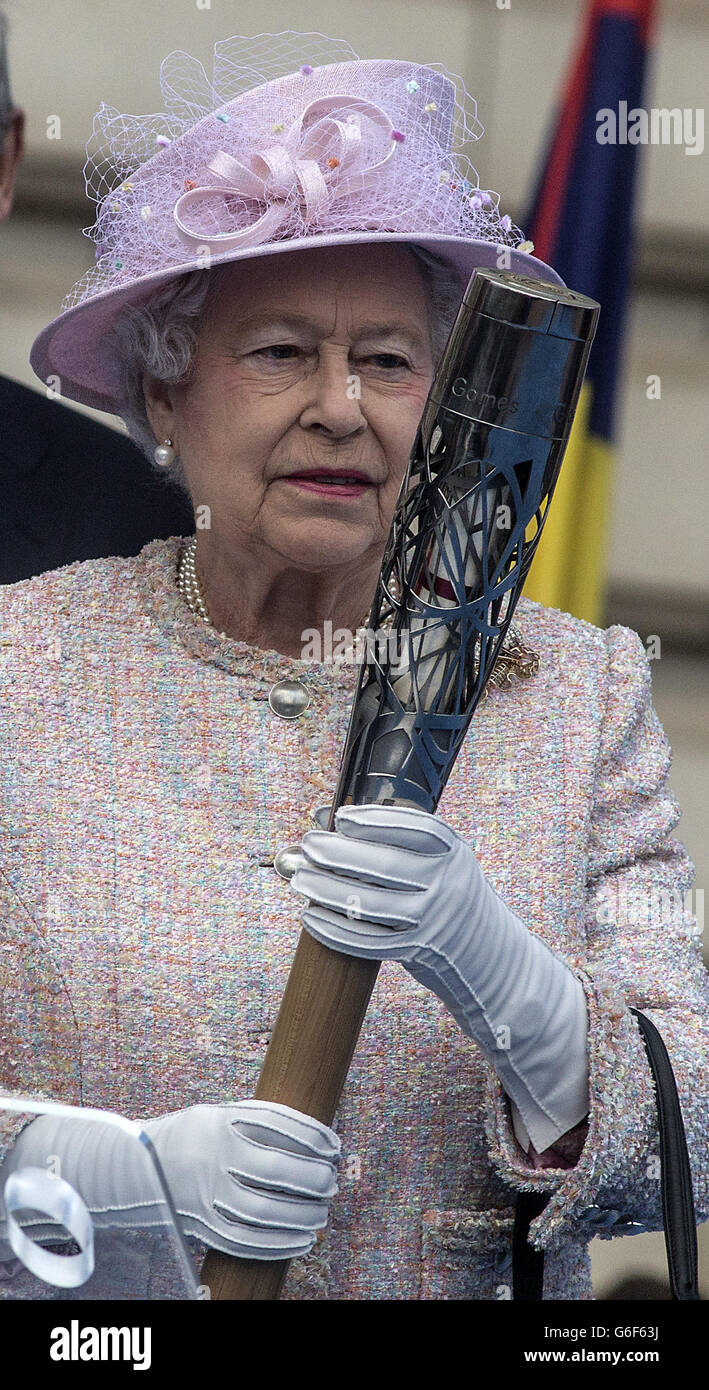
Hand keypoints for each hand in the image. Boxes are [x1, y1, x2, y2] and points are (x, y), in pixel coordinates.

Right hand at [0, 1100, 340, 1260]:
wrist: (134, 1168)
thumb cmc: (191, 1137)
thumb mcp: (218, 1115)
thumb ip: (258, 1123)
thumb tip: (315, 1140)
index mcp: (217, 1124)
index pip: (276, 1126)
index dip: (312, 1137)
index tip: (334, 1146)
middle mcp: (211, 1159)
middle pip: (274, 1171)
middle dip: (312, 1178)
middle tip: (332, 1181)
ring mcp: (205, 1196)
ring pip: (263, 1211)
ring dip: (301, 1215)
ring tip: (322, 1212)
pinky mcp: (203, 1227)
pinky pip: (247, 1242)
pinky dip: (280, 1244)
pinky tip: (302, 1239)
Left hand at [291, 803, 589, 1153]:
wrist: (493, 959)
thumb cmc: (453, 900)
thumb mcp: (442, 866)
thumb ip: (399, 846)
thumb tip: (332, 823)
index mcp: (456, 854)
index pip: (416, 828)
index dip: (376, 820)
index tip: (342, 816)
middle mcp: (449, 886)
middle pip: (386, 866)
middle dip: (340, 854)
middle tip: (308, 845)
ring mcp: (434, 923)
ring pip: (371, 904)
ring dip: (327, 890)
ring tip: (300, 878)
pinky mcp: (418, 953)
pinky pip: (368, 941)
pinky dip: (334, 929)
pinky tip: (311, 916)